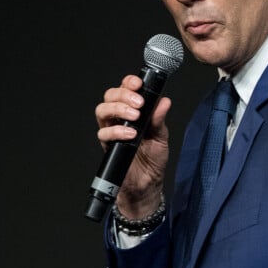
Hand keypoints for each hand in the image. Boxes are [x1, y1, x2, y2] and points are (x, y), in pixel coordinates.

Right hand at [95, 73, 171, 217]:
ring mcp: (112, 131)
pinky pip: (103, 134)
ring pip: (102, 111)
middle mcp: (119, 119)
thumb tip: (164, 101)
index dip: (129, 83)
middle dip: (123, 94)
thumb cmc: (153, 160)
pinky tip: (130, 134)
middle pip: (110, 96)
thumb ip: (160, 119)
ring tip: (135, 116)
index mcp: (133, 111)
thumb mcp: (161, 137)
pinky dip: (116, 131)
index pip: (125, 89)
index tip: (138, 84)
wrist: (147, 184)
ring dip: (118, 109)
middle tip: (139, 103)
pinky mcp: (108, 146)